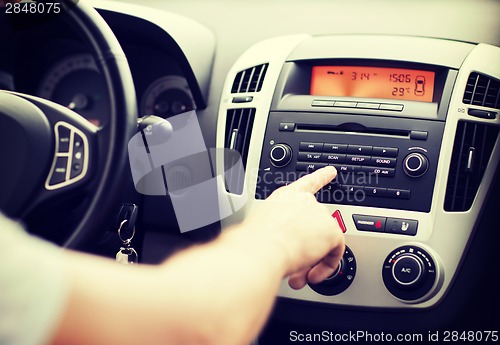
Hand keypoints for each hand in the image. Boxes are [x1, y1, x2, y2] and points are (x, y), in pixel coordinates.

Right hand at [243, 166, 344, 289]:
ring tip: (298, 275)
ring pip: (323, 241)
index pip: (308, 183)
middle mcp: (304, 201)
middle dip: (305, 248)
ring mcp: (319, 214)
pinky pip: (336, 251)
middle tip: (293, 265)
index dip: (321, 176)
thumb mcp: (261, 228)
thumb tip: (274, 247)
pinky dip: (326, 267)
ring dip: (311, 261)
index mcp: (285, 197)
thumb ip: (274, 232)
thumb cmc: (254, 242)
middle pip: (315, 224)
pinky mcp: (331, 231)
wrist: (261, 249)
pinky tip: (314, 275)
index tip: (331, 171)